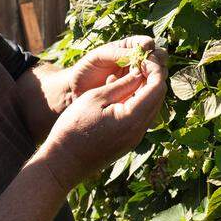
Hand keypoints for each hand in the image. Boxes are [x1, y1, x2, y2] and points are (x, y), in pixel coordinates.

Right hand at [39, 52, 167, 190]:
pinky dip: (138, 100)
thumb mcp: (95, 98)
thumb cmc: (73, 128)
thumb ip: (121, 85)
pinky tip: (124, 91)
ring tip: (131, 72)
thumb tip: (140, 72)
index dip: (153, 68)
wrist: (62, 163)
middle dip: (153, 76)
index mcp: (132, 118)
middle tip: (140, 61)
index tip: (143, 57)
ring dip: (146, 88)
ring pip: (152, 106)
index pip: (157, 87)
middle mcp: (139, 130)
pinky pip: (142, 116)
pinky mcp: (128, 141)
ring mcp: (135, 138)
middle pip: (158, 97)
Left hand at [68, 35, 165, 97]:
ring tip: (140, 79)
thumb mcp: (99, 56)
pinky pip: (149, 90)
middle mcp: (137, 62)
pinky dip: (147, 90)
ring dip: (152, 76)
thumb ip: (119, 53)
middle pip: (158, 57)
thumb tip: (142, 50)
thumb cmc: (85, 69)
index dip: (149, 46)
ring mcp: (138, 78)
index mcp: (129, 47)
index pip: (147, 43)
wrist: (75, 91)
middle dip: (156, 61)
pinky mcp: (136, 93)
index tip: (146, 51)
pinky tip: (138, 91)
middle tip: (149, 67)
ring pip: (156, 74)